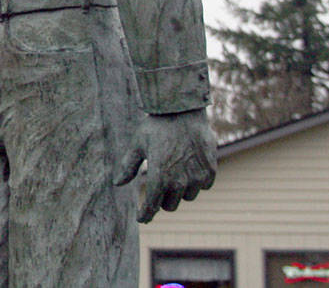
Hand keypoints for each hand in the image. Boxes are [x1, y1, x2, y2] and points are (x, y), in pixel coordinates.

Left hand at [114, 108, 216, 222]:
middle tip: (159, 186)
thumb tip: (117, 183)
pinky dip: (197, 181)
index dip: (145, 215)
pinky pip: (204, 185)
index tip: (142, 218)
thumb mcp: (138, 144)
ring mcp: (197, 178)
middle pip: (170, 205)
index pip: (151, 206)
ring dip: (181, 190)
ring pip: (188, 196)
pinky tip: (190, 167)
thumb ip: (128, 166)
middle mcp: (179, 182)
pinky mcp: (210, 171)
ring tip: (175, 171)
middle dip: (163, 199)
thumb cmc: (157, 126)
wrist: (184, 110)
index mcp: (159, 177)